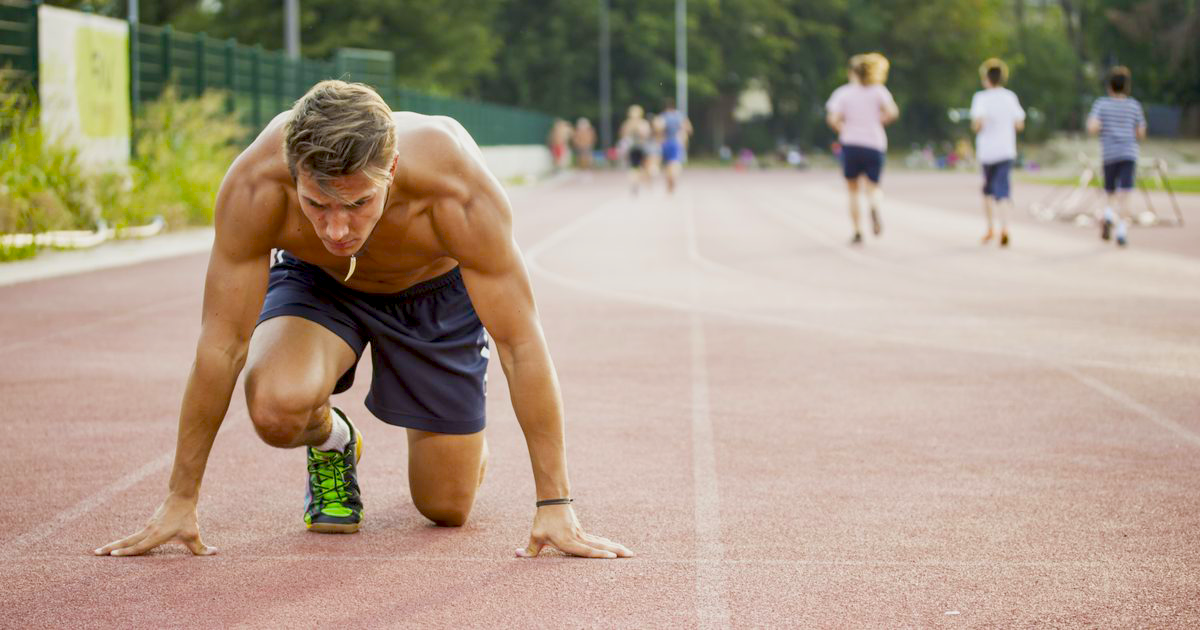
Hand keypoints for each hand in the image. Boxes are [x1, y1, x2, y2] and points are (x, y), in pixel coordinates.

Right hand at [93, 494, 215, 556]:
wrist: (181, 497)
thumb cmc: (187, 517)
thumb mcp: (195, 534)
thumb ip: (202, 548)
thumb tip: (215, 554)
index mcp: (156, 535)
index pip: (139, 546)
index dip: (127, 552)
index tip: (112, 555)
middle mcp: (148, 532)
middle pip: (127, 542)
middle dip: (111, 548)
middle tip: (95, 553)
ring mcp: (146, 528)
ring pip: (128, 538)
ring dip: (114, 545)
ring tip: (100, 551)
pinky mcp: (147, 525)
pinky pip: (133, 535)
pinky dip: (123, 541)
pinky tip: (118, 546)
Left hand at [515, 504, 632, 558]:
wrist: (552, 501)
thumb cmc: (544, 520)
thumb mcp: (535, 535)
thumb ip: (530, 550)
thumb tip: (517, 555)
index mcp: (569, 542)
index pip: (586, 550)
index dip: (599, 555)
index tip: (613, 556)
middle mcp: (579, 539)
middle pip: (600, 546)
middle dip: (616, 551)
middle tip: (631, 555)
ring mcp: (582, 535)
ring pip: (602, 543)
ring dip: (615, 547)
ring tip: (629, 553)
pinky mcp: (582, 532)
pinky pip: (597, 540)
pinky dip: (607, 544)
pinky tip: (614, 547)